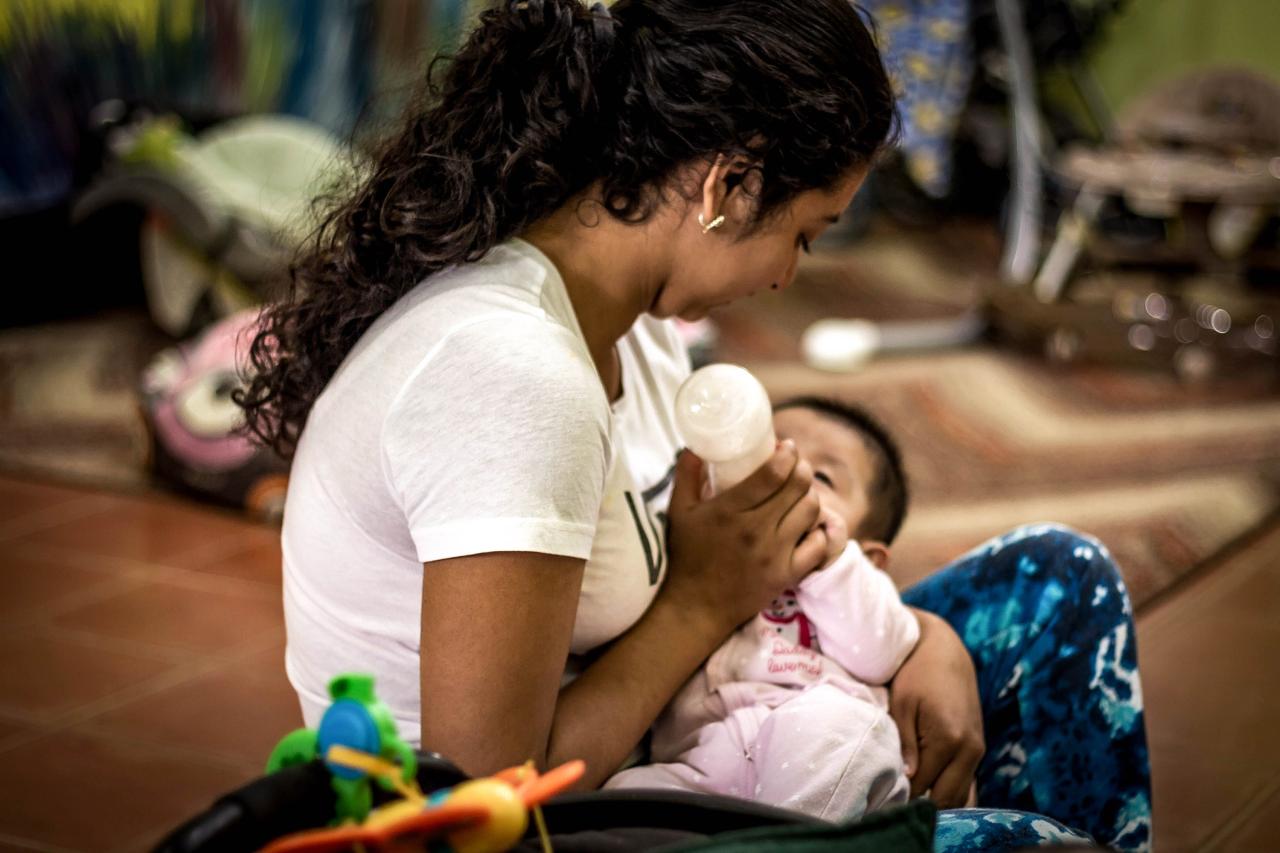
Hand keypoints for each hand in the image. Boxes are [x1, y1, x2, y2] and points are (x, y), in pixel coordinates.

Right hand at [661, 443, 832, 633]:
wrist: (695, 608)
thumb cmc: (686, 557)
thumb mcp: (678, 512)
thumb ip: (686, 476)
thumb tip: (696, 447)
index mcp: (729, 511)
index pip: (772, 474)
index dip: (786, 454)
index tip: (786, 446)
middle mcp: (755, 530)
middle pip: (797, 487)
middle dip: (801, 469)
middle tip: (796, 465)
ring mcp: (775, 554)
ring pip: (811, 511)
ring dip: (809, 495)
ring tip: (800, 493)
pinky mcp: (787, 575)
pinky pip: (819, 546)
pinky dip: (818, 531)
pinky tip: (807, 526)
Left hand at [889, 608, 984, 807]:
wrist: (945, 651)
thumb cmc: (916, 674)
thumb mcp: (902, 705)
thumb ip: (905, 744)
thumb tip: (907, 779)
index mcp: (948, 740)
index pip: (923, 785)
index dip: (903, 796)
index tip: (883, 800)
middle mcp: (970, 749)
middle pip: (948, 798)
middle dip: (923, 805)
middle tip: (896, 804)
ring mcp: (978, 749)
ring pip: (961, 794)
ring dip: (938, 800)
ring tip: (911, 798)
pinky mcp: (979, 747)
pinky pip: (967, 781)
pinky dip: (950, 789)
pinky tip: (930, 788)